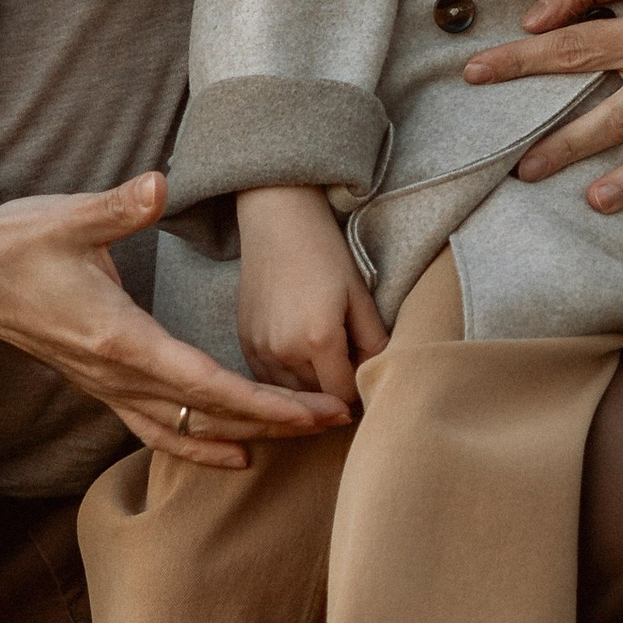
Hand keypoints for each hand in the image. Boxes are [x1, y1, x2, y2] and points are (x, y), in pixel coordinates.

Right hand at [0, 175, 351, 473]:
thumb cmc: (14, 245)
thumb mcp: (66, 217)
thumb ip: (118, 207)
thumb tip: (160, 184)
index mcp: (118, 338)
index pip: (205, 384)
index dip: (265, 403)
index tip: (315, 409)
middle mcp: (114, 375)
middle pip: (207, 416)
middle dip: (274, 423)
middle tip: (335, 421)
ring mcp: (105, 386)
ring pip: (184, 431)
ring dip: (244, 438)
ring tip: (298, 440)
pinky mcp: (99, 385)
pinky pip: (155, 430)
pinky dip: (198, 445)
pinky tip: (232, 452)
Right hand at [235, 183, 391, 404]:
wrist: (278, 222)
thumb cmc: (325, 253)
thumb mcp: (360, 296)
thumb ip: (374, 343)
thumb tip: (378, 378)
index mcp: (318, 340)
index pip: (342, 396)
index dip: (358, 393)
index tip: (364, 380)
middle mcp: (283, 351)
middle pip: (316, 399)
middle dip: (335, 391)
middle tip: (347, 369)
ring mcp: (259, 348)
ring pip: (290, 395)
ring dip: (309, 389)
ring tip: (324, 364)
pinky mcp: (244, 342)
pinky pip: (268, 380)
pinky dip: (285, 379)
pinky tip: (299, 359)